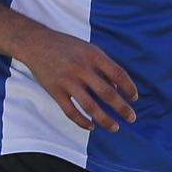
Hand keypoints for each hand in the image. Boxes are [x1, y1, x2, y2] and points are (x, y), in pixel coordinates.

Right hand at [17, 27, 136, 131]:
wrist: (36, 43)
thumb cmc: (67, 46)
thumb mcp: (89, 49)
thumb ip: (104, 66)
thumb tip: (119, 89)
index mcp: (94, 56)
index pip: (119, 74)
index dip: (129, 88)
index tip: (134, 98)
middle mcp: (82, 68)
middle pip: (107, 93)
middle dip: (122, 108)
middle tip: (132, 118)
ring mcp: (67, 81)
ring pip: (90, 106)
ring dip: (105, 120)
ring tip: (115, 127)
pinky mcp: (55, 91)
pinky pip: (71, 111)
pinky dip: (82, 121)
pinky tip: (91, 126)